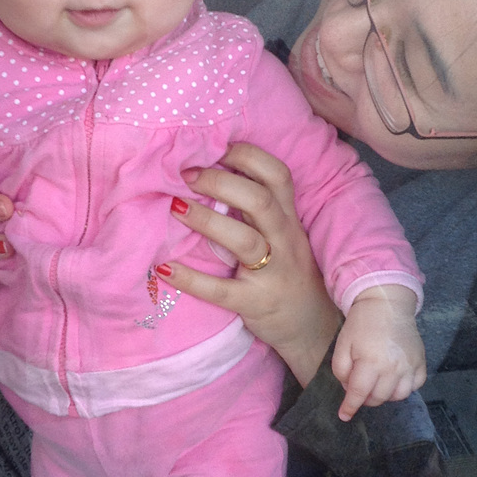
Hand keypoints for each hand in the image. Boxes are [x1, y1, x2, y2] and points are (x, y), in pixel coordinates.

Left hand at [157, 143, 340, 386]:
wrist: (312, 328)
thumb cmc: (288, 272)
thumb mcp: (283, 236)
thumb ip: (257, 210)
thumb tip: (209, 174)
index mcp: (289, 219)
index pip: (278, 176)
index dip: (247, 157)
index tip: (214, 148)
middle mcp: (285, 241)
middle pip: (260, 201)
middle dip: (221, 182)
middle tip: (186, 176)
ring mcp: (273, 273)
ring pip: (244, 240)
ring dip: (206, 220)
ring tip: (174, 207)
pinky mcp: (257, 303)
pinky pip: (222, 291)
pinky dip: (192, 279)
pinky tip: (164, 268)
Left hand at [331, 286, 426, 421]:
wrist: (387, 304)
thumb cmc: (361, 324)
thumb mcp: (343, 345)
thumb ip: (342, 371)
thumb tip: (349, 390)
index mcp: (371, 362)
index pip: (359, 394)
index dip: (350, 407)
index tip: (344, 416)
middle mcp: (393, 368)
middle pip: (378, 398)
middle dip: (365, 398)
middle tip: (360, 387)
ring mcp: (410, 366)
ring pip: (398, 396)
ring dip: (385, 395)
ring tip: (377, 383)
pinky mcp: (421, 362)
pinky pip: (415, 386)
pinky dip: (404, 387)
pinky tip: (395, 378)